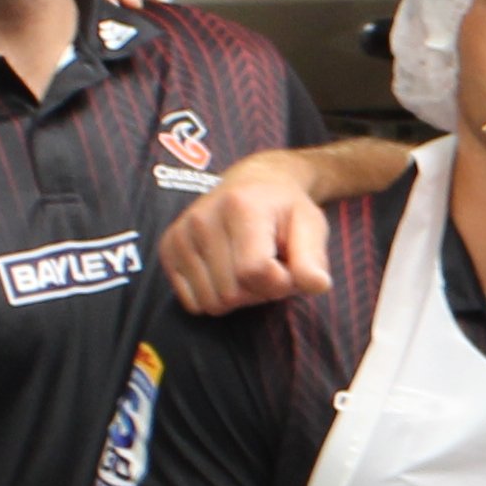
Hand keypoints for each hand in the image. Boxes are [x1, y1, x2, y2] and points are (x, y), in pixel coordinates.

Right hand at [163, 146, 347, 313]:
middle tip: (268, 262)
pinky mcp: (168, 247)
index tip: (288, 264)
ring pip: (212, 302)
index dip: (280, 282)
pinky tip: (226, 270)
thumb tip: (317, 285)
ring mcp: (181, 233)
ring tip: (248, 265)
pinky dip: (214, 296)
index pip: (255, 273)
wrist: (253, 183)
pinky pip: (192, 303)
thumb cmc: (285, 209)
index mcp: (240, 207)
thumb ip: (313, 259)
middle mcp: (202, 218)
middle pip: (233, 293)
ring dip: (238, 295)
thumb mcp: (311, 226)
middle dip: (260, 290)